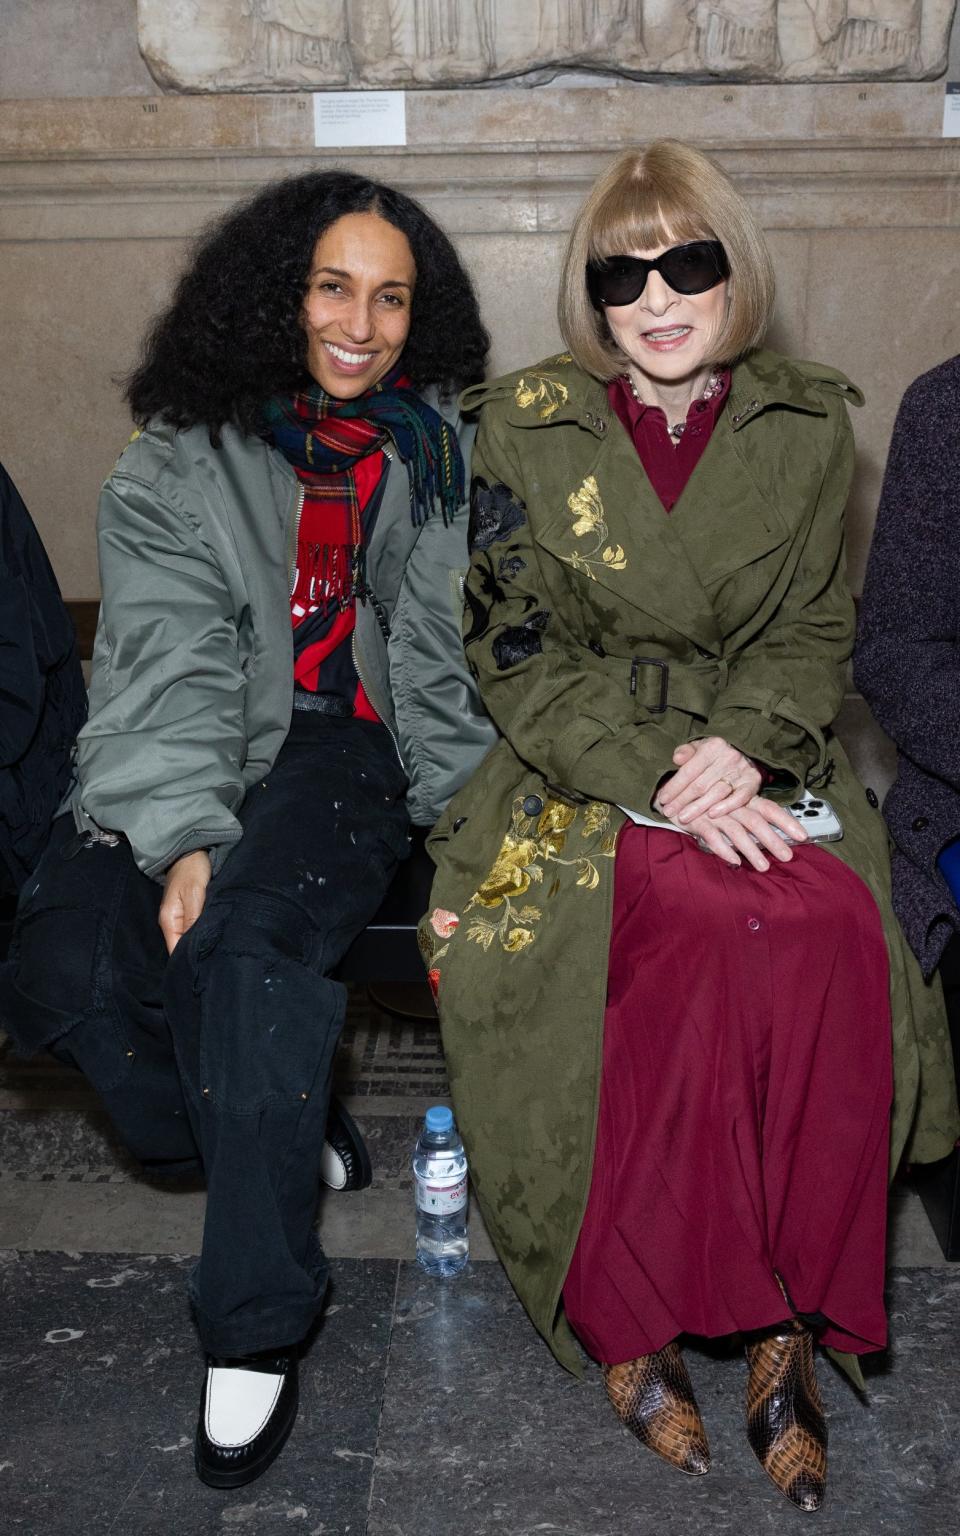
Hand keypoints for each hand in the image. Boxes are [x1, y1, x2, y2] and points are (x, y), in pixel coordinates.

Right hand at [159, 849, 210, 954]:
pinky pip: (194, 929)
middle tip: (216, 964)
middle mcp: (172, 923)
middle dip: (196, 955)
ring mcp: (181, 918)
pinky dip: (203, 933)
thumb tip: (194, 946)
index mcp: (169, 921)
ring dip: (201, 944)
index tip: (204, 970)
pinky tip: (215, 939)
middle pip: (182, 947)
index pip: (175, 951)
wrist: (191, 850)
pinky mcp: (190, 912)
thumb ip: (193, 919)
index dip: (187, 961)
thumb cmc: (192, 870)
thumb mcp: (194, 894)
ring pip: (189, 938)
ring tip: (218, 955)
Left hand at [657, 737, 761, 823]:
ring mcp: (742, 770)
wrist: (745, 751)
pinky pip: (740, 798)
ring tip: (683, 817)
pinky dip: (726, 807)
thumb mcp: (699, 747)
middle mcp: (729, 757)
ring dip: (698, 807)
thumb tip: (676, 759)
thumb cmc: (715, 754)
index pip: (689, 770)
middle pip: (701, 784)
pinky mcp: (753, 782)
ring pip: (717, 792)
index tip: (662, 799)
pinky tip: (712, 815)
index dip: (674, 786)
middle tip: (669, 812)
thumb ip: (686, 752)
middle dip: (682, 800)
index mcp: (713, 747)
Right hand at [671, 794, 807, 871]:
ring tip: (763, 867)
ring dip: (751, 850)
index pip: (769, 808)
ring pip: (736, 832)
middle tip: (788, 857)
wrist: (669, 791)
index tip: (803, 835)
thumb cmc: (702, 798)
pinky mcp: (696, 821)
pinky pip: (711, 836)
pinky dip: (722, 849)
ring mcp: (713, 814)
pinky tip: (734, 861)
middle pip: (756, 822)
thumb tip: (767, 828)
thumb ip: (744, 811)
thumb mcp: (725, 800)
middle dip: (773, 841)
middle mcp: (730, 806)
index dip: (786, 821)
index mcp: (741, 799)